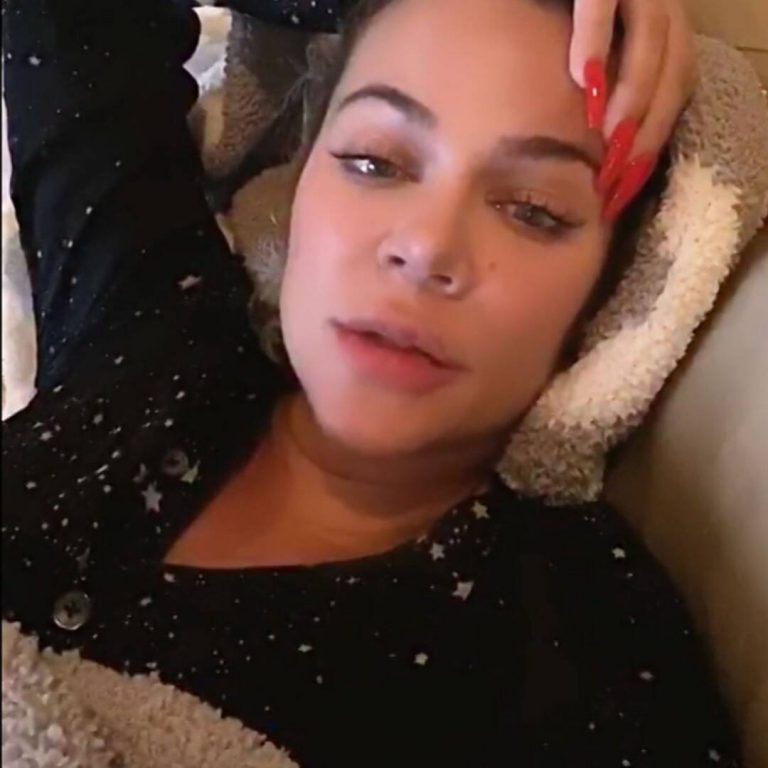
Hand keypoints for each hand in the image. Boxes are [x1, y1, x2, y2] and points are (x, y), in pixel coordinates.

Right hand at [568, 0, 696, 219]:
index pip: (676, 84)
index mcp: (658, 23)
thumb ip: (595, 85)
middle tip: (617, 177)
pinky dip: (594, 40)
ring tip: (606, 138)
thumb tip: (591, 144)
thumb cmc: (539, 10)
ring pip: (650, 35)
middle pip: (673, 65)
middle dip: (648, 128)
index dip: (656, 137)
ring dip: (630, 92)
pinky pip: (601, 0)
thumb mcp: (576, 53)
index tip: (626, 186)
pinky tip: (581, 81)